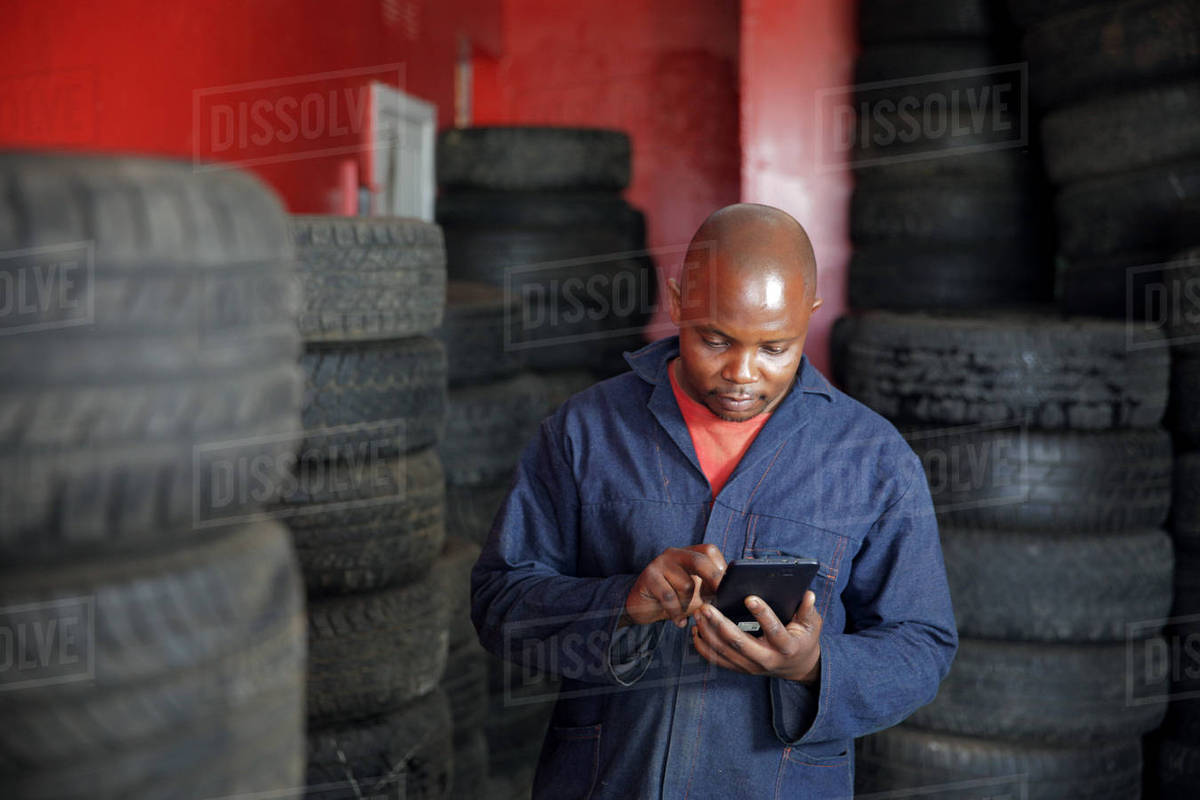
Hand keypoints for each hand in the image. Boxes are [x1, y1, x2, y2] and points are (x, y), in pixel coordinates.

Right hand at [624, 544, 726, 628]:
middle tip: (719, 598)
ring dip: (688, 604)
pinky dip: (676, 613)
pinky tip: (678, 621)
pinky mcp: (648, 577)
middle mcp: (674, 554)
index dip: (720, 568)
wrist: (642, 606)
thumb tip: (732, 594)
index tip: (724, 588)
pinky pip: (669, 597)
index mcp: (688, 554)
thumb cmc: (674, 599)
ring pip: (686, 584)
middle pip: (700, 561)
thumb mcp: (696, 593)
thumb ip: (711, 588)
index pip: (709, 551)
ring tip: (684, 611)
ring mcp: (659, 564)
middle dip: (714, 580)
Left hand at [691, 590, 821, 682]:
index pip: (774, 631)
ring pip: (725, 652)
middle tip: (706, 606)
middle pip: (740, 643)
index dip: (763, 614)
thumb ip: (808, 610)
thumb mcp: (811, 625)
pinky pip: (719, 661)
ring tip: (699, 613)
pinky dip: (705, 647)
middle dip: (720, 624)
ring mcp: (752, 667)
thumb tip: (808, 595)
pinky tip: (697, 631)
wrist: (798, 667)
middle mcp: (767, 659)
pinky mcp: (741, 669)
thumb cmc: (803, 639)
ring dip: (709, 632)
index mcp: (787, 646)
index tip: (749, 597)